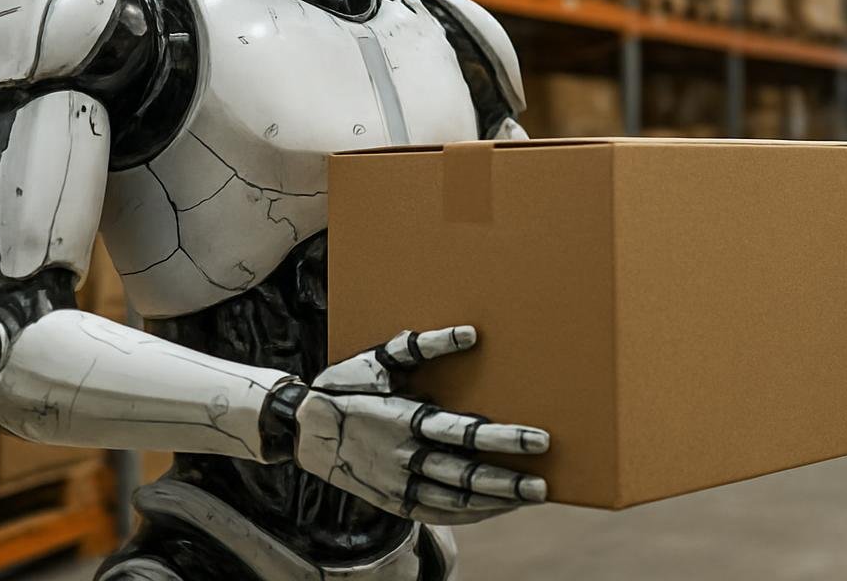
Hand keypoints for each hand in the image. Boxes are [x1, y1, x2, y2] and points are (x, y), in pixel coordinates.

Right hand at [294, 325, 549, 524]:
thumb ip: (426, 344)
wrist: (302, 429)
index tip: (540, 440)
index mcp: (404, 419)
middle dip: (508, 480)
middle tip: (543, 484)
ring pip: (454, 500)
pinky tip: (495, 509)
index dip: (503, 438)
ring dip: (495, 502)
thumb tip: (471, 332)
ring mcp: (397, 484)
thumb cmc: (348, 385)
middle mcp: (403, 457)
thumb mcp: (381, 358)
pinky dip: (469, 514)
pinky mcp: (392, 502)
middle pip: (464, 474)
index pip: (464, 433)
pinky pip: (437, 514)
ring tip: (530, 497)